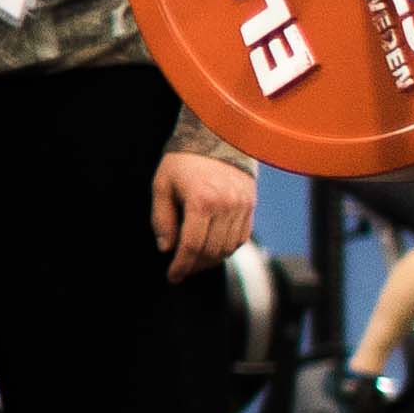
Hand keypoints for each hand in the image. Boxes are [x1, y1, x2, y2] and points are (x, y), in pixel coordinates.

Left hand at [150, 152, 254, 278]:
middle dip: (194, 266)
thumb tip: (166, 248)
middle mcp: (226, 205)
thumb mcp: (162, 185)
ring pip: (228, 248)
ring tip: (195, 261)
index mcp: (201, 200)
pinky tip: (212, 248)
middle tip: (181, 270)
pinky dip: (227, 248)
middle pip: (211, 251)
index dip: (181, 266)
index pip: (191, 246)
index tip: (172, 277)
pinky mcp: (251, 204)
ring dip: (211, 260)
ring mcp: (242, 205)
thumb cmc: (184, 160)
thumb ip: (162, 218)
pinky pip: (241, 237)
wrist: (217, 135)